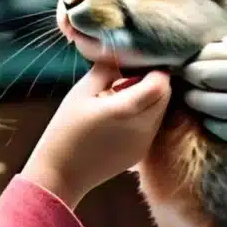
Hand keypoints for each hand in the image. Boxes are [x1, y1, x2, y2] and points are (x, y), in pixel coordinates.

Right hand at [20, 62, 170, 208]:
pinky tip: (122, 115)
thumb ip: (106, 69)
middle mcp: (141, 127)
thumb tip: (123, 53)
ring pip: (162, 110)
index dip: (155, 69)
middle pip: (166, 96)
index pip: (160, 82)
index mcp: (125, 109)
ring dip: (151, 98)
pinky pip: (153, 125)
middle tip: (131, 76)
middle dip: (155, 81)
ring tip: (124, 94)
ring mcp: (144, 143)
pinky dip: (146, 114)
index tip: (140, 62)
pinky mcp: (141, 153)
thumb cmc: (65, 129)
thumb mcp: (81, 91)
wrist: (61, 173)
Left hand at [180, 28, 226, 179]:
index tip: (186, 57)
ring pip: (210, 107)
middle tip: (181, 76)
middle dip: (189, 76)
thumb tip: (224, 41)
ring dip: (196, 100)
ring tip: (193, 94)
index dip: (195, 56)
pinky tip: (215, 115)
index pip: (218, 54)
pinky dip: (213, 121)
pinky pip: (224, 130)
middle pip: (207, 78)